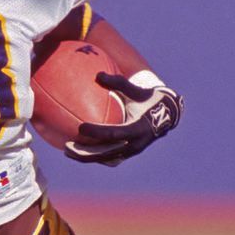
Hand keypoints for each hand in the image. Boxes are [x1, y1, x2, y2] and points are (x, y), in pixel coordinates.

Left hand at [65, 72, 183, 165]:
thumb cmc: (148, 99)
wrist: (168, 114)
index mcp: (138, 129)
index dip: (96, 132)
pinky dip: (94, 156)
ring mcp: (132, 152)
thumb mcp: (136, 90)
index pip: (113, 134)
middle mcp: (135, 144)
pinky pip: (109, 157)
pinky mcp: (129, 154)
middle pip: (106, 153)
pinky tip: (78, 151)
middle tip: (66, 147)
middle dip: (86, 153)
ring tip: (67, 152)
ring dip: (87, 157)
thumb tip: (98, 75)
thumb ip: (119, 83)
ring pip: (106, 159)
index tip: (80, 127)